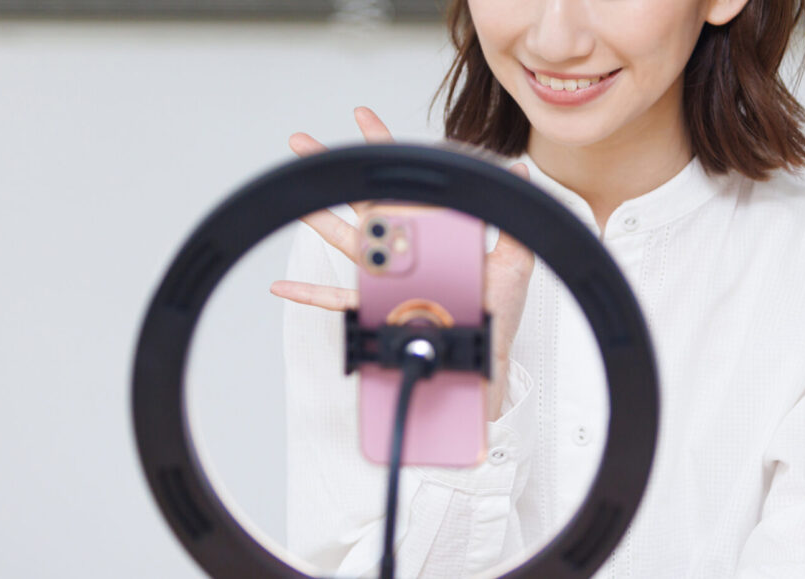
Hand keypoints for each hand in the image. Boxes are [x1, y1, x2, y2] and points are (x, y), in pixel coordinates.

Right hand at [271, 107, 534, 420]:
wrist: (486, 355)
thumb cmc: (498, 312)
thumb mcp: (514, 260)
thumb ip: (513, 217)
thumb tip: (521, 173)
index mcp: (433, 231)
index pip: (405, 181)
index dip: (383, 148)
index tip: (361, 119)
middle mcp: (405, 249)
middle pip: (362, 202)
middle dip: (334, 172)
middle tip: (303, 145)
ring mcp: (388, 278)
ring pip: (346, 242)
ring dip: (316, 218)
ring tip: (293, 195)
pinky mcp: (379, 308)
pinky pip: (339, 301)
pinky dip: (309, 294)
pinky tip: (283, 285)